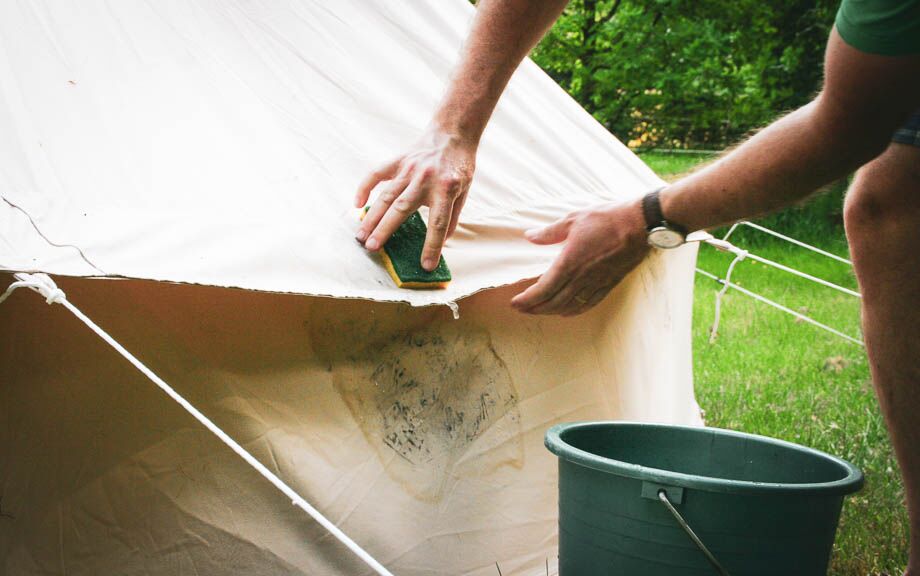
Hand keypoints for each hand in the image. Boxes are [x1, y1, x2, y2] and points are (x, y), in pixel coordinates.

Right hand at [355, 128, 475, 270]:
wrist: (453, 133)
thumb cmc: (460, 166)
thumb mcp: (464, 193)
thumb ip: (452, 218)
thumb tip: (440, 243)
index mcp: (446, 189)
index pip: (438, 224)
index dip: (432, 246)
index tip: (426, 266)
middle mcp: (425, 180)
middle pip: (402, 209)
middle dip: (385, 231)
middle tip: (372, 248)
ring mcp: (409, 169)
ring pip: (386, 196)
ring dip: (372, 217)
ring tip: (361, 235)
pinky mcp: (398, 160)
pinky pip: (377, 173)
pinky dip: (365, 187)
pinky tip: (357, 204)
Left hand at [511, 200, 649, 315]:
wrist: (640, 224)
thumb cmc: (607, 219)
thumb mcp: (573, 220)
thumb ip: (550, 232)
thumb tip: (530, 236)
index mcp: (569, 263)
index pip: (543, 290)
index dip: (527, 300)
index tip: (514, 303)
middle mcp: (582, 278)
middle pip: (554, 302)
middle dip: (535, 309)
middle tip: (521, 310)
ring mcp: (597, 283)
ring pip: (570, 306)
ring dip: (552, 312)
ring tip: (539, 311)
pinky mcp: (610, 283)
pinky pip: (589, 303)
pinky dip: (575, 311)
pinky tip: (567, 312)